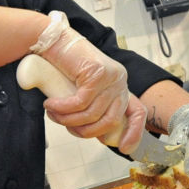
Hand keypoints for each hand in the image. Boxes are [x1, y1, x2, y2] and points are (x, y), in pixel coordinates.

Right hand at [32, 12, 141, 151]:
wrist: (53, 40)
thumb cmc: (65, 67)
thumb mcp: (83, 91)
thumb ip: (92, 107)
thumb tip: (93, 132)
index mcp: (120, 86)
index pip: (138, 112)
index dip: (133, 133)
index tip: (123, 148)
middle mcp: (120, 81)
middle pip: (110, 120)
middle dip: (86, 132)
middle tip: (66, 127)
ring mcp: (111, 77)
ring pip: (92, 114)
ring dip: (68, 120)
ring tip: (53, 114)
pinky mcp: (97, 73)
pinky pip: (80, 103)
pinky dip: (63, 109)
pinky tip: (51, 105)